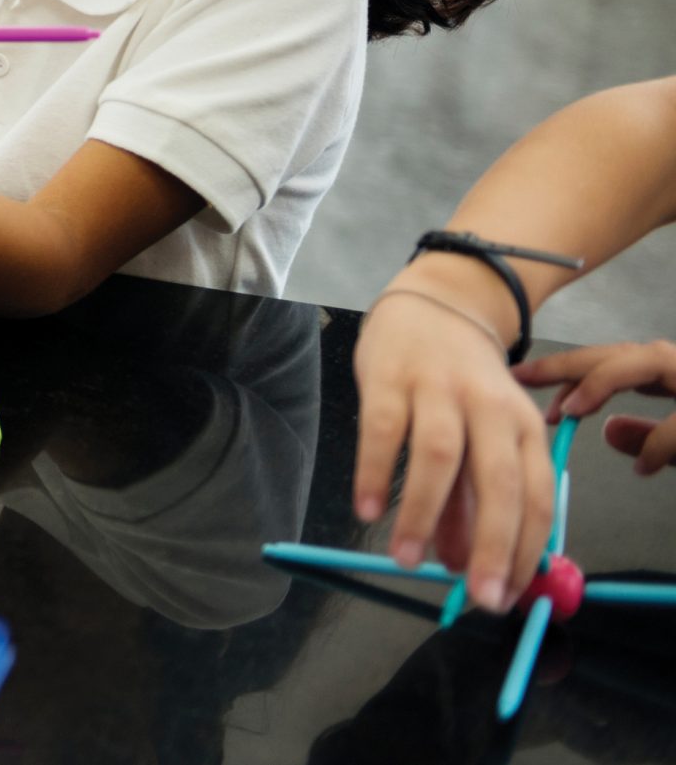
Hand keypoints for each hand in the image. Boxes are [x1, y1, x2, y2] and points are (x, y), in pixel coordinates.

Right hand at [352, 277, 555, 609]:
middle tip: (477, 596)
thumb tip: (459, 565)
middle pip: (498, 481)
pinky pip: (381, 430)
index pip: (537, 498)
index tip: (506, 599)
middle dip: (493, 545)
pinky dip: (374, 473)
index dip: (525, 553)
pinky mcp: (388, 377)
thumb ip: (468, 502)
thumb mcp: (480, 438)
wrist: (430, 305)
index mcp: (524, 427)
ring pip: (439, 457)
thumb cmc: (459, 387)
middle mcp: (490, 407)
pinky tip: (366, 509)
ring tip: (406, 560)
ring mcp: (438, 388)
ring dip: (423, 514)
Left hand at [520, 338, 675, 473]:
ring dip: (604, 382)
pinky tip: (644, 465)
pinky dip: (659, 441)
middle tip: (523, 376)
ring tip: (570, 410)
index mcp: (675, 376)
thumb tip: (609, 430)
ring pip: (653, 360)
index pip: (613, 361)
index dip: (570, 370)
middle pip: (623, 353)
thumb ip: (649, 434)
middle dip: (568, 364)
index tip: (528, 380)